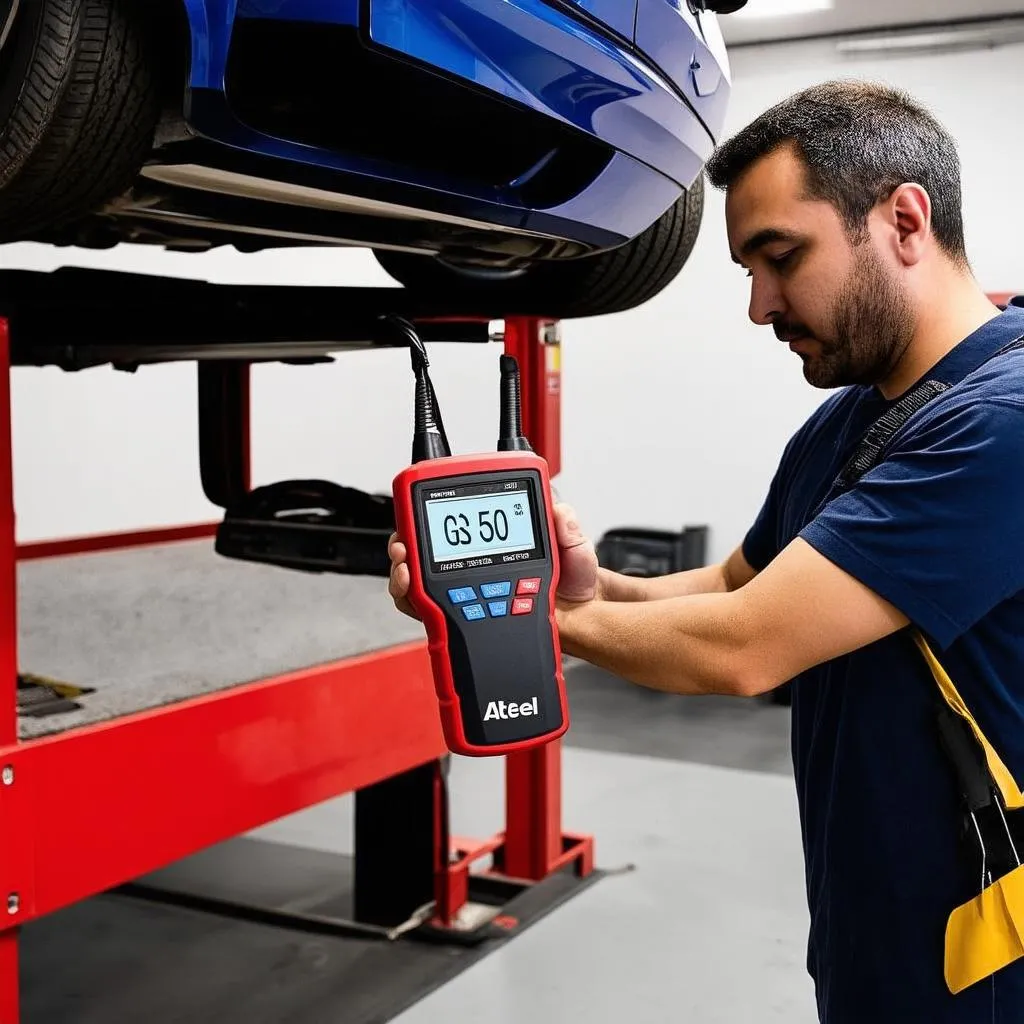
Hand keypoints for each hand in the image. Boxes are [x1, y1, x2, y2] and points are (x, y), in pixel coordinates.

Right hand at [386, 502, 599, 617]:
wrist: (577, 620)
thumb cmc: (572, 583)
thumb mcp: (575, 549)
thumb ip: (568, 529)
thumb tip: (560, 511)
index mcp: (498, 537)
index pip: (457, 518)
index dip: (431, 512)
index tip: (421, 511)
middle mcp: (475, 559)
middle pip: (425, 548)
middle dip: (404, 545)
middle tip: (404, 547)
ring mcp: (466, 587)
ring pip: (418, 578)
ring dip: (403, 572)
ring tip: (406, 571)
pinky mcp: (464, 614)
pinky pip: (428, 609)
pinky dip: (413, 602)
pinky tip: (416, 597)